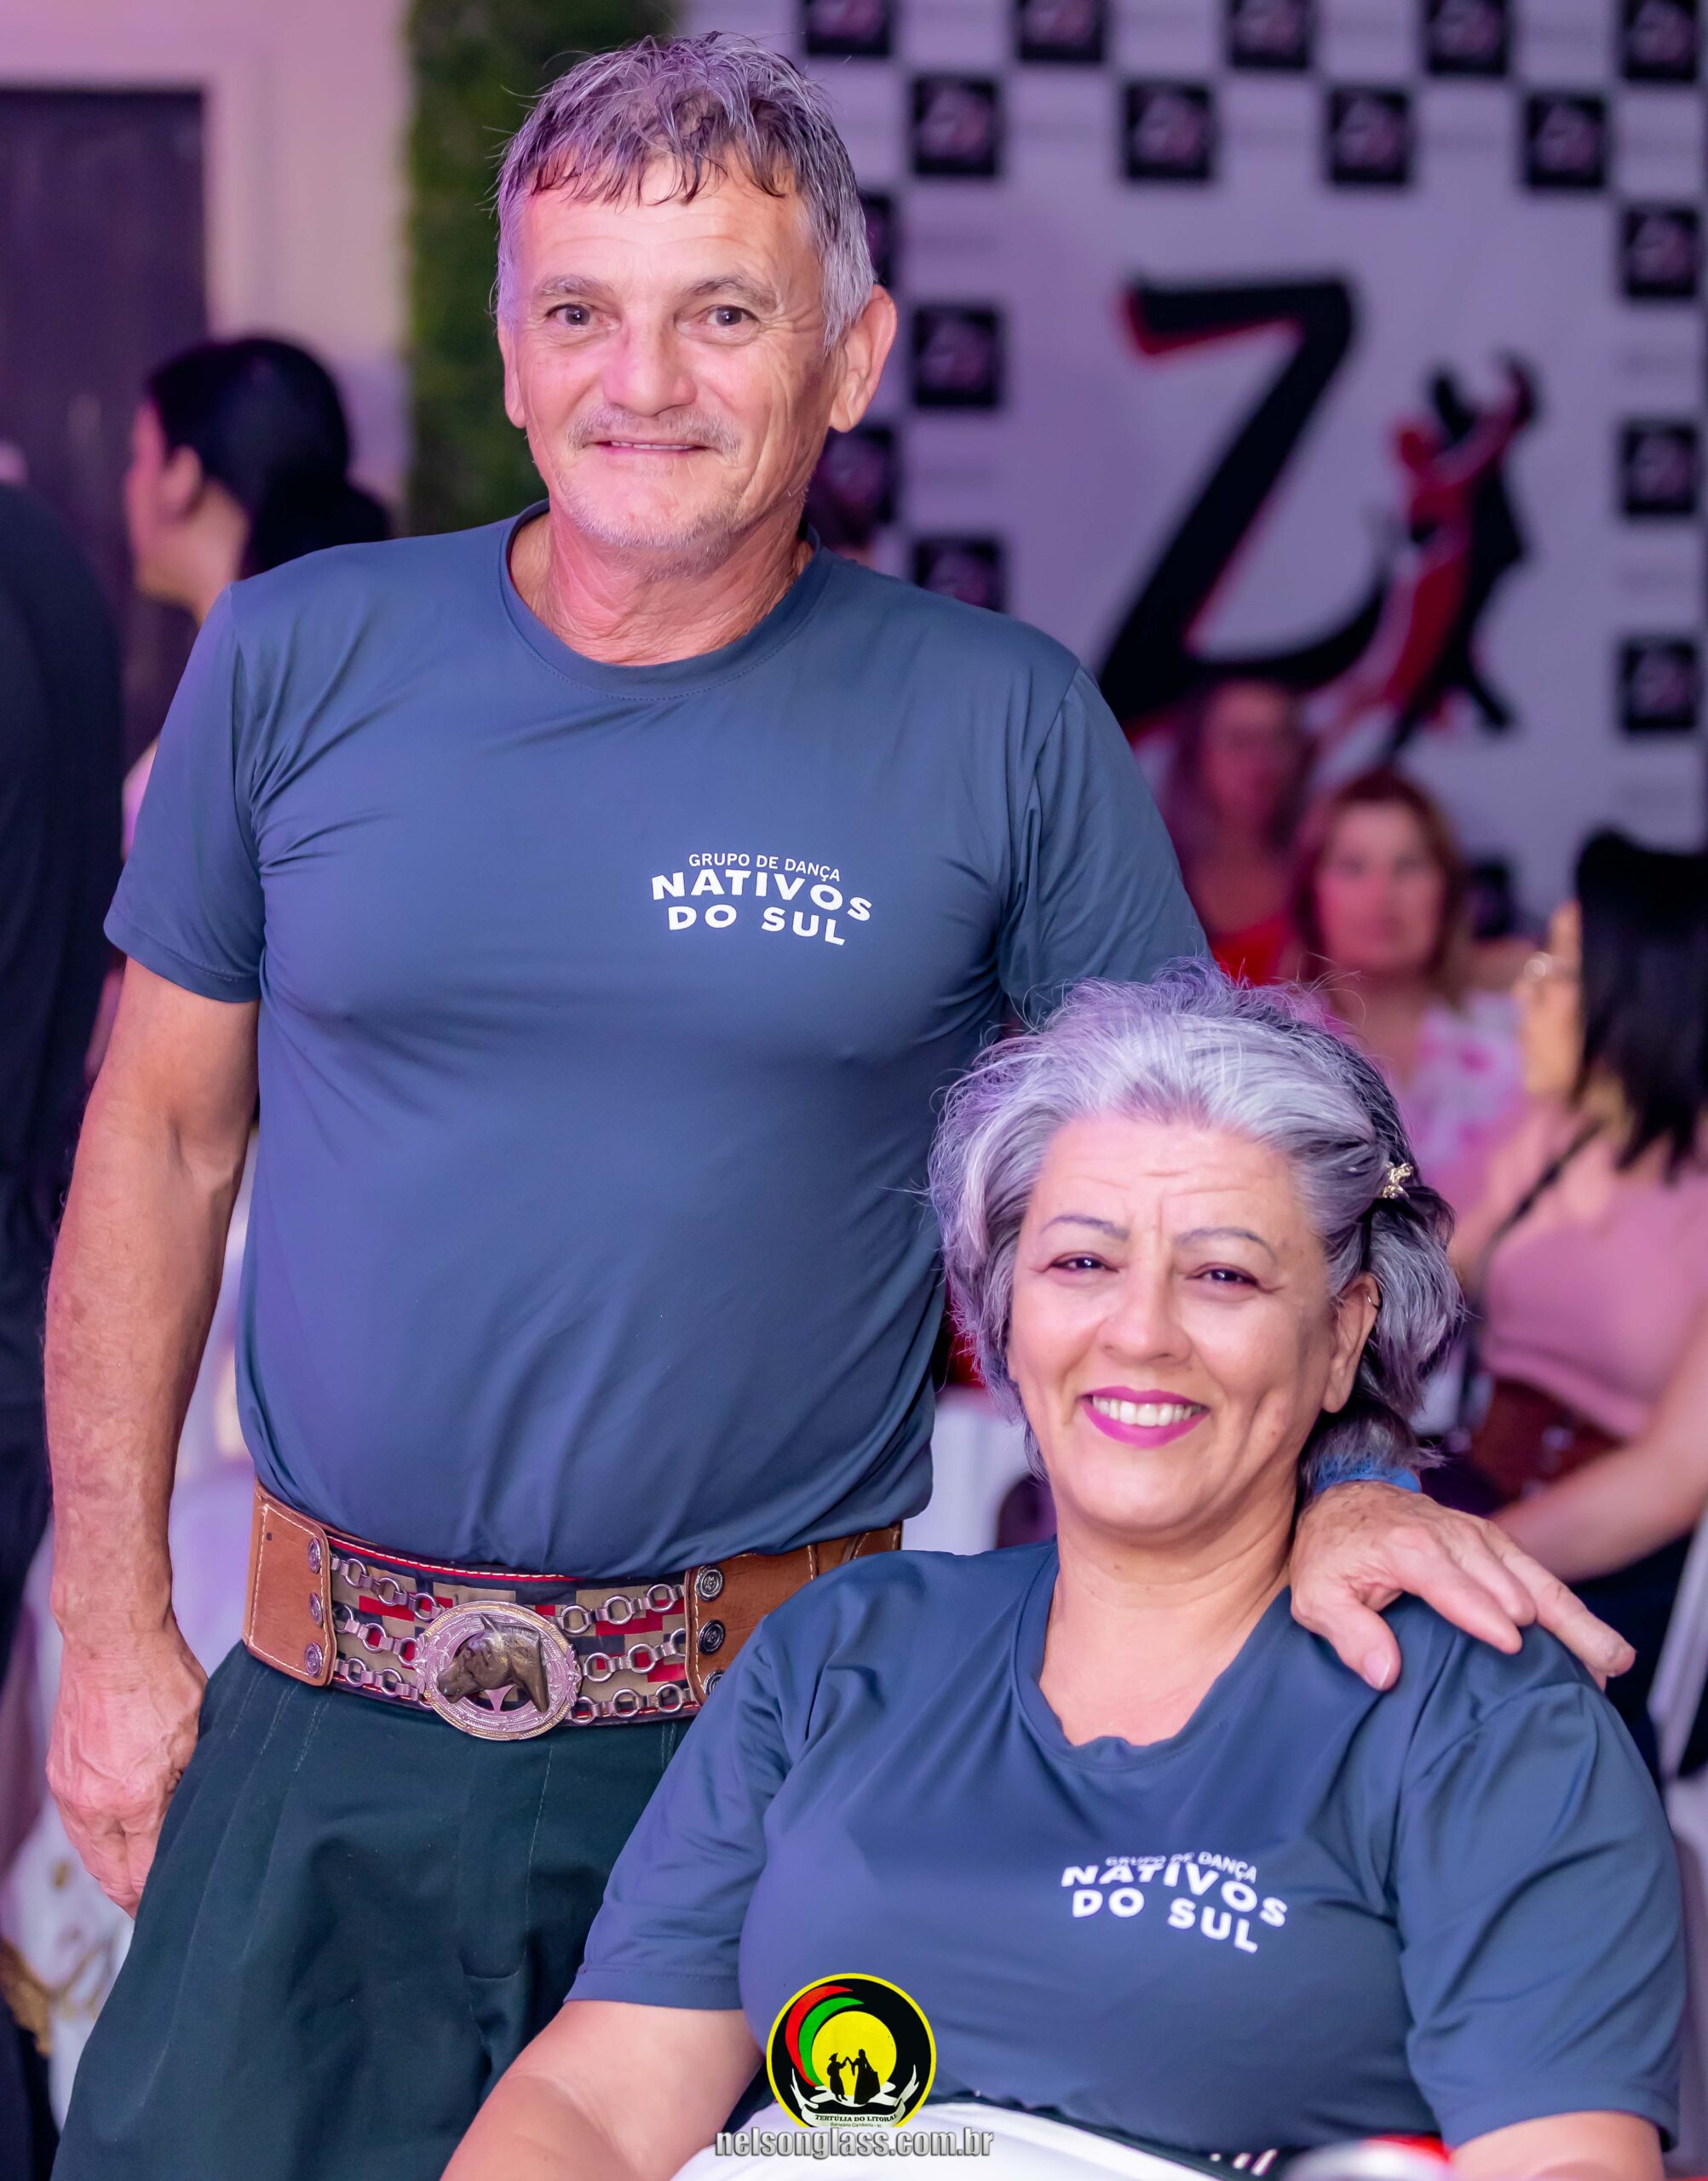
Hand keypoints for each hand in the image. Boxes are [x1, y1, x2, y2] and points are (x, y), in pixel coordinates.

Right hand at [48, 1619, 205, 1914]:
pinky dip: (100, 1838)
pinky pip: (79, 1824)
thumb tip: (194, 1828)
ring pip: (91, 1853)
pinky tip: (121, 1837)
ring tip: (142, 1877)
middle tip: (159, 1904)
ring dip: (115, 1868)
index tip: (179, 1905)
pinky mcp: (60, 1773)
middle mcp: (92, 1803)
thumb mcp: (197, 1738)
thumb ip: (191, 1790)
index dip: (161, 1896)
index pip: (143, 1876)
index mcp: (132, 1800)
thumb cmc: (162, 1678)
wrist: (111, 1637)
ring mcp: (70, 1789)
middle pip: (110, 1876)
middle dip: (134, 1895)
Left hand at [1291, 1482, 1634, 1691]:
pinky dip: (1571, 1610)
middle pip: (1510, 1583)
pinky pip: (1539, 1575)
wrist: (1345, 1497)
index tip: (1512, 1643)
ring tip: (1615, 1659)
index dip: (1480, 1613)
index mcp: (1408, 1548)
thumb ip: (1347, 1631)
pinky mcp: (1495, 1544)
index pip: (1450, 1584)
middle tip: (1591, 1666)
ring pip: (1537, 1580)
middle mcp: (1453, 1537)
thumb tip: (1384, 1672)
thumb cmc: (1331, 1552)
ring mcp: (1480, 1538)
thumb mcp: (1316, 1594)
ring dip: (1577, 1619)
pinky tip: (1596, 1646)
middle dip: (1550, 1623)